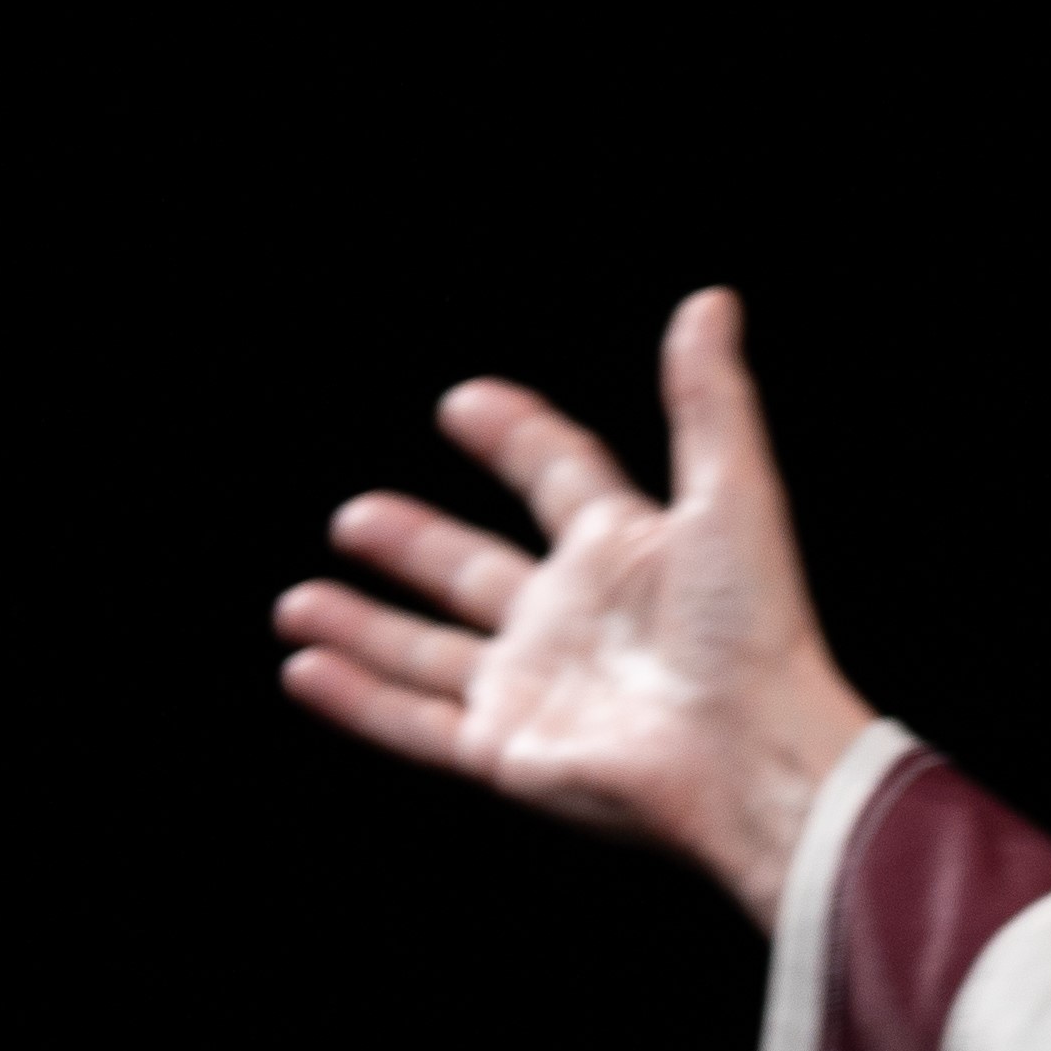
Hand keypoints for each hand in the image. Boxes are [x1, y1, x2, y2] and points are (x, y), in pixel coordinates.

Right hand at [273, 287, 872, 915]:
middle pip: (474, 571)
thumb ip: (708, 401)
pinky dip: (356, 698)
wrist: (753, 749)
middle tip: (355, 516)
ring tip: (296, 602)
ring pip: (428, 651)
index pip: (559, 478)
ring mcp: (536, 686)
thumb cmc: (753, 630)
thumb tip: (711, 301)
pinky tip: (304, 668)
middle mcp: (573, 620)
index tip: (463, 404)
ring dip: (362, 625)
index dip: (514, 437)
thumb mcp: (731, 497)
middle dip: (414, 544)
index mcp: (627, 552)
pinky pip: (414, 721)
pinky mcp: (508, 748)